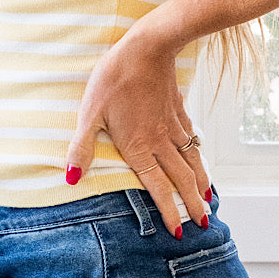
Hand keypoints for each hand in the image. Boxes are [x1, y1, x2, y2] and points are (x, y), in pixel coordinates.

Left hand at [64, 31, 210, 235]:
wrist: (148, 47)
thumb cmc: (115, 78)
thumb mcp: (90, 112)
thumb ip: (82, 146)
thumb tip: (71, 177)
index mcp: (139, 146)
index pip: (157, 187)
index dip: (168, 210)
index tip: (178, 230)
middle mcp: (161, 141)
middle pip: (181, 179)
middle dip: (192, 203)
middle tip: (203, 223)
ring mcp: (173, 126)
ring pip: (191, 161)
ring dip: (200, 182)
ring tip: (207, 199)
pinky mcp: (179, 110)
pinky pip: (192, 140)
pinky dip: (199, 155)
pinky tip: (200, 159)